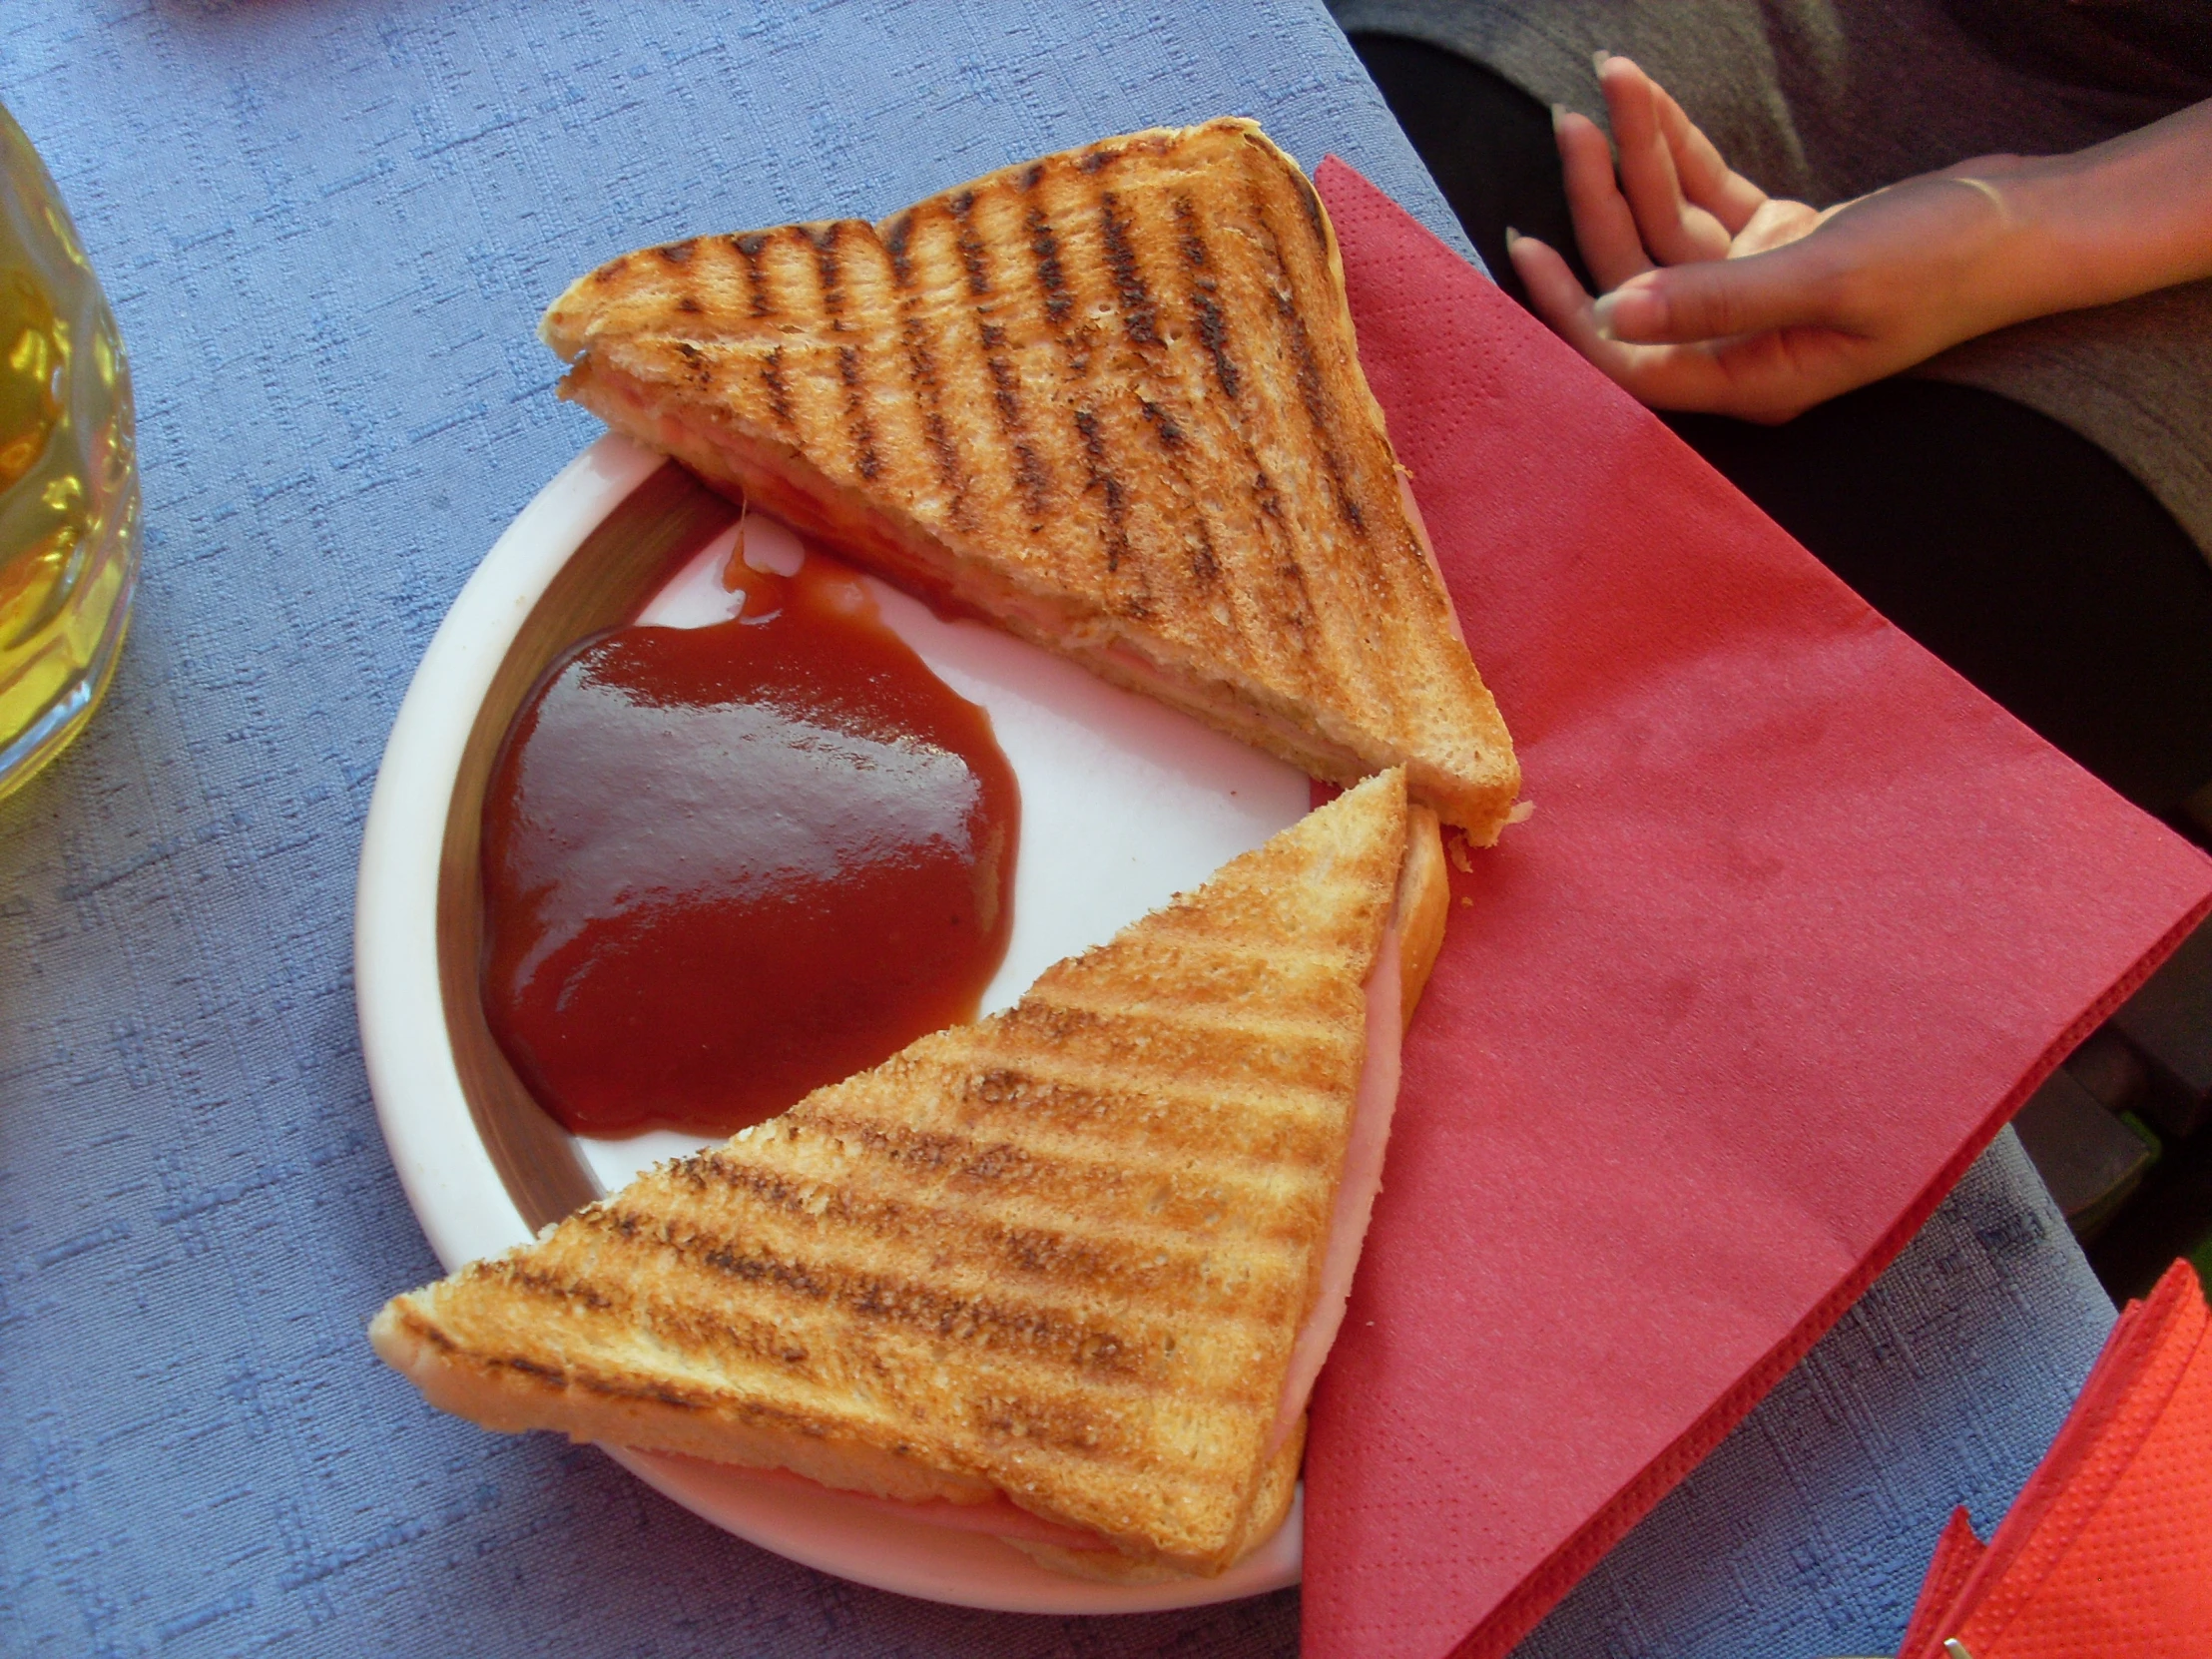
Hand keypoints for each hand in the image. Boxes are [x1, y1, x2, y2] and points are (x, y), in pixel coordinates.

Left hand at [1506, 55, 2039, 421]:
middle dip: (1600, 200)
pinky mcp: (1781, 249)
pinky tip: (1652, 104)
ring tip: (1612, 85)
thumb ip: (1716, 298)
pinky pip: (1708, 200)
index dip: (1568, 309)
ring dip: (1639, 159)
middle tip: (1570, 121)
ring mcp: (1759, 296)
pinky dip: (1682, 153)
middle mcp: (1742, 347)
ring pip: (1671, 228)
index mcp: (1748, 378)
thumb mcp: (1827, 277)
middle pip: (1640, 278)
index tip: (1526, 243)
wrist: (2031, 221)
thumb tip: (1615, 315)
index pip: (1627, 360)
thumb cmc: (1944, 262)